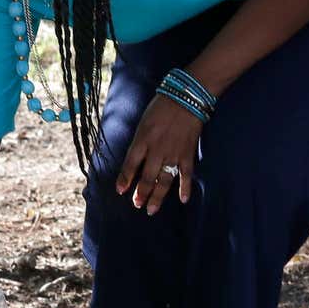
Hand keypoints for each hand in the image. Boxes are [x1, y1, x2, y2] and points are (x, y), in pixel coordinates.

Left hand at [115, 94, 202, 214]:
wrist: (186, 97)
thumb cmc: (161, 107)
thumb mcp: (143, 122)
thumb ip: (139, 141)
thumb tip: (135, 160)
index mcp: (142, 139)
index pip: (130, 164)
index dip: (124, 179)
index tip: (120, 191)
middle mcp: (156, 149)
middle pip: (147, 177)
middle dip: (141, 193)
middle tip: (137, 204)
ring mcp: (173, 153)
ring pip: (164, 180)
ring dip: (158, 197)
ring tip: (151, 209)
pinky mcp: (188, 154)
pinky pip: (186, 175)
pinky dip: (185, 188)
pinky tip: (182, 200)